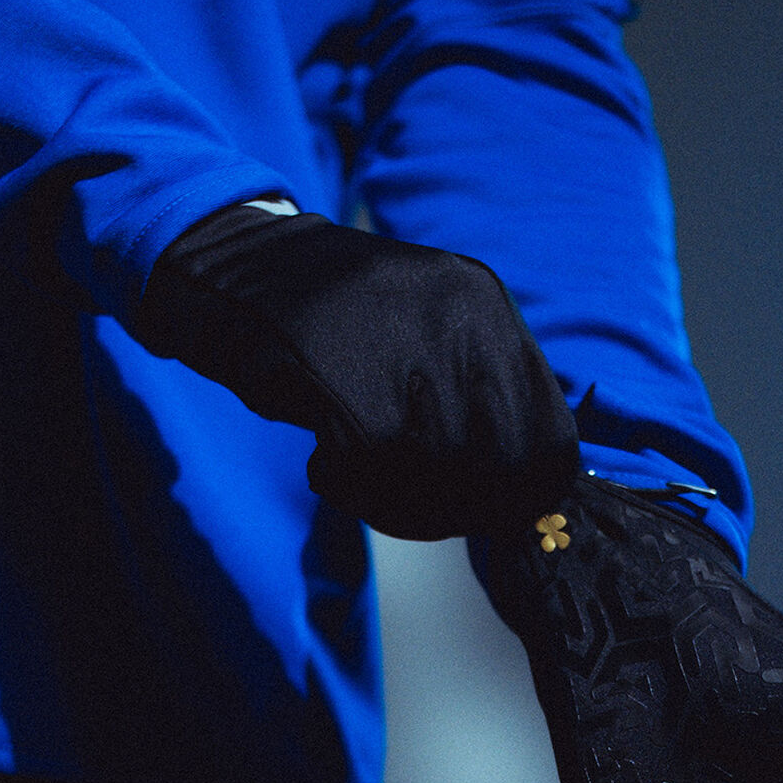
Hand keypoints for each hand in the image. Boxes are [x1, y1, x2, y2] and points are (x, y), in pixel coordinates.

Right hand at [136, 205, 578, 539]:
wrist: (232, 269)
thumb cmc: (334, 327)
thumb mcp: (427, 336)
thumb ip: (478, 397)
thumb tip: (523, 494)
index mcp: (487, 308)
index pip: (550, 441)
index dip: (521, 497)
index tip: (484, 514)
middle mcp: (459, 315)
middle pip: (499, 467)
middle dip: (460, 509)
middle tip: (410, 507)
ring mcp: (401, 337)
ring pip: (440, 470)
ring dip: (398, 503)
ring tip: (358, 478)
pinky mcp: (342, 368)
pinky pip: (372, 468)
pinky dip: (347, 486)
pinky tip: (323, 463)